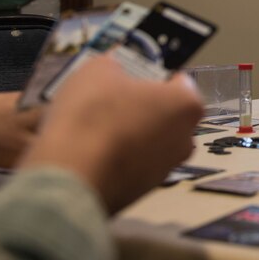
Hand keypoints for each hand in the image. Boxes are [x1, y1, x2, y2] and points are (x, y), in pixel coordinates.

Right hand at [18, 55, 203, 214]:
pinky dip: (117, 160)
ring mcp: (166, 170)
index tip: (132, 78)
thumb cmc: (93, 114)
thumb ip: (114, 66)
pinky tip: (91, 153)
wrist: (72, 177)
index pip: (179, 83)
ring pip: (151, 144)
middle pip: (167, 116)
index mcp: (186, 105)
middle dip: (145, 109)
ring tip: (96, 129)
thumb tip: (113, 70)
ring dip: (131, 136)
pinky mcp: (142, 193)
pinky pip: (132, 167)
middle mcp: (185, 140)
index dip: (155, 78)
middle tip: (113, 102)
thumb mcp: (98, 70)